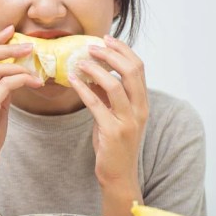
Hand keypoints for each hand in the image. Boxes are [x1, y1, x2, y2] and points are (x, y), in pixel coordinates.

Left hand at [68, 35, 148, 191]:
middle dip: (111, 54)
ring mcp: (128, 121)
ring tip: (80, 60)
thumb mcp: (113, 115)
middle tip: (92, 46)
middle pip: (131, 71)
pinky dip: (83, 88)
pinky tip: (72, 79)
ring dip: (96, 69)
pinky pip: (96, 104)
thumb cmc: (114, 145)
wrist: (118, 176)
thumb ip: (107, 96)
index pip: (139, 68)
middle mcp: (140, 110)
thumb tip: (93, 72)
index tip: (107, 39)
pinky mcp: (113, 132)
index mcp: (143, 103)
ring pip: (115, 86)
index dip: (123, 50)